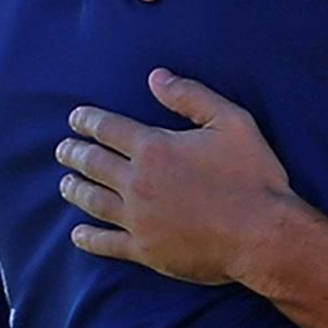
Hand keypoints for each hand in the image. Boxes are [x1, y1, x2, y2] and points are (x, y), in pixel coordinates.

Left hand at [54, 68, 293, 285]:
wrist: (264, 235)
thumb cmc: (254, 176)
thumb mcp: (231, 122)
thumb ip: (191, 96)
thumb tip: (155, 77)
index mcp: (154, 148)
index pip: (107, 129)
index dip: (87, 121)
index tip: (75, 119)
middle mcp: (138, 182)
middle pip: (92, 163)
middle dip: (73, 152)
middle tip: (63, 149)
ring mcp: (138, 219)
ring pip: (92, 201)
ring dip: (74, 189)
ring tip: (65, 183)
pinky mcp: (146, 250)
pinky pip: (106, 243)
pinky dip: (87, 238)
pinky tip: (77, 234)